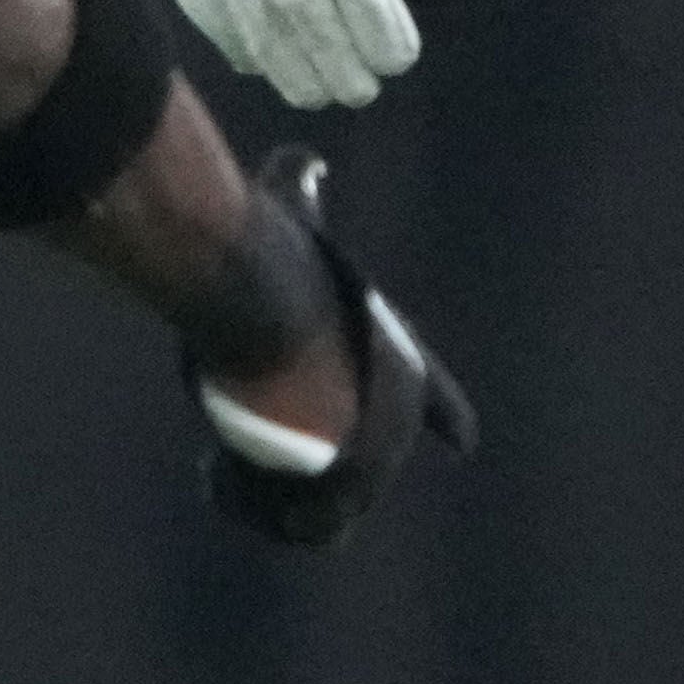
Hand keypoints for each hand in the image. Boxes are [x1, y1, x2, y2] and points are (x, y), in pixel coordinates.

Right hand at [196, 155, 481, 547]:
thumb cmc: (274, 252)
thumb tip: (303, 159)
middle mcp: (396, 417)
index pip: (433, 394)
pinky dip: (250, 504)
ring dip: (265, 489)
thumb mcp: (293, 216)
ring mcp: (373, 457)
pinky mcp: (338, 489)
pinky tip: (216, 473)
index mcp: (400, 361)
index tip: (467, 441)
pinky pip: (296, 524)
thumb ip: (299, 188)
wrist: (258, 293)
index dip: (445, 413)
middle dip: (298, 459)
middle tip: (243, 437)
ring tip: (225, 460)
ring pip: (318, 503)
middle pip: (352, 465)